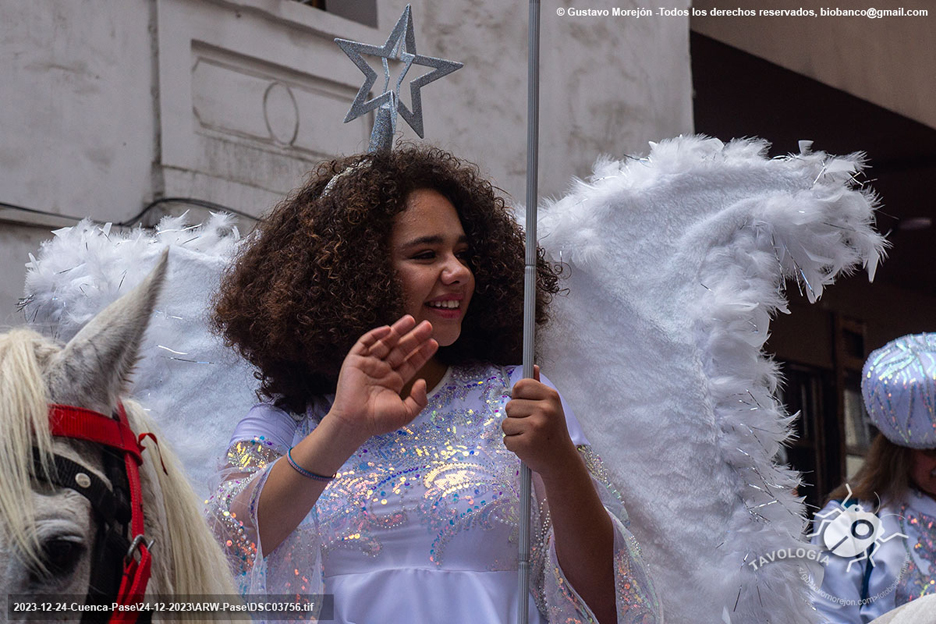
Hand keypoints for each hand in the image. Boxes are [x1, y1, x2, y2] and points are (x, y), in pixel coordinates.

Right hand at [327, 315, 437, 444]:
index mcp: (393, 381)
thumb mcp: (407, 412)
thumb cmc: (379, 421)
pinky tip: (388, 328)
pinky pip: (365, 343)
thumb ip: (419, 399)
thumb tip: (423, 381)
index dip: (422, 352)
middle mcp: (382, 370)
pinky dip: (375, 334)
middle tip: (428, 326)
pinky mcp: (354, 361)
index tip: (434, 342)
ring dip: (398, 330)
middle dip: (414, 337)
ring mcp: (368, 364)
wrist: (355, 423)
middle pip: (401, 349)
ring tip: (411, 320)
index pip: (411, 362)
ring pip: (385, 342)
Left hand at [502, 366, 579, 478]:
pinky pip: (506, 439)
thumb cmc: (553, 432)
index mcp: (551, 397)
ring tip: (529, 436)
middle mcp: (544, 409)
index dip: (517, 396)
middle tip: (531, 426)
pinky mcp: (526, 443)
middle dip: (515, 417)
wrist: (561, 460)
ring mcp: (535, 426)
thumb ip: (539, 387)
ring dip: (513, 431)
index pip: (520, 386)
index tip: (524, 405)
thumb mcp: (551, 407)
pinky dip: (513, 444)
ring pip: (506, 423)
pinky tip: (527, 446)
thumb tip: (533, 366)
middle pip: (509, 405)